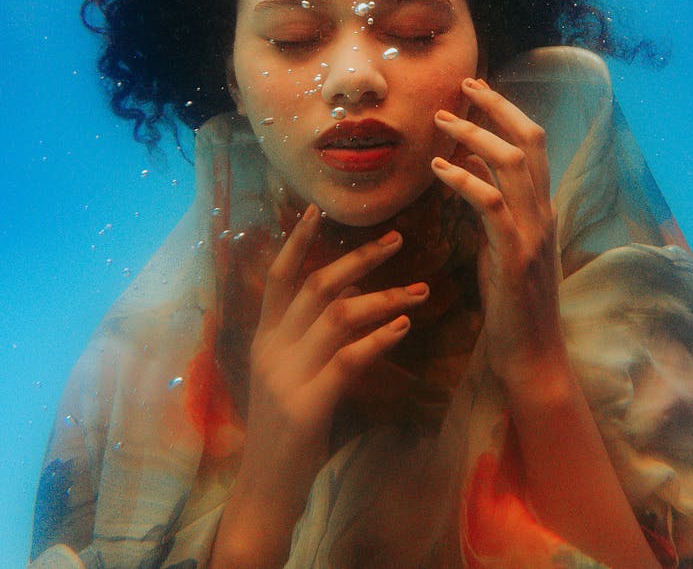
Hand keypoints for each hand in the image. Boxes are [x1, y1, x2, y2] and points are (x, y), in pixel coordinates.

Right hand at [239, 205, 429, 520]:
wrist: (265, 491)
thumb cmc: (287, 431)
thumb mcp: (289, 375)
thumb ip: (310, 337)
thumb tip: (349, 296)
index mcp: (264, 338)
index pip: (279, 277)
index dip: (297, 242)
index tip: (316, 209)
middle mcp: (271, 349)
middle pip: (318, 286)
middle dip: (360, 258)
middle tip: (397, 239)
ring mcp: (286, 376)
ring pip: (339, 316)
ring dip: (384, 298)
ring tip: (420, 290)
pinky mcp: (307, 405)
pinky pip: (348, 359)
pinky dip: (378, 338)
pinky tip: (403, 327)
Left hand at [431, 79, 563, 390]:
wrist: (531, 352)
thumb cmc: (511, 299)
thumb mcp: (499, 241)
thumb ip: (491, 203)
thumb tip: (472, 164)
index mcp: (541, 207)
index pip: (532, 143)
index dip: (506, 111)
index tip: (476, 88)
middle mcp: (543, 212)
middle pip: (528, 140)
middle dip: (496, 107)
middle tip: (463, 85)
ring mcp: (533, 231)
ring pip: (511, 164)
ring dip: (475, 136)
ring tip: (441, 122)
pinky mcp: (515, 254)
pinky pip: (491, 204)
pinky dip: (464, 179)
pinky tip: (438, 168)